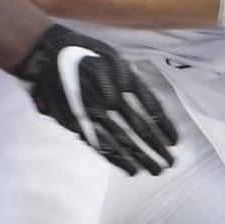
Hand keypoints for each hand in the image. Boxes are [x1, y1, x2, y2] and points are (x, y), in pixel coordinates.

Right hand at [13, 24, 176, 175]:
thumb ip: (132, 79)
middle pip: (140, 128)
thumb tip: (148, 105)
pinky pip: (101, 145)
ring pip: (122, 141)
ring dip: (141, 158)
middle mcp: (110, 97)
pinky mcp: (78, 123)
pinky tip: (131, 170)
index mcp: (123, 79)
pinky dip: (118, 159)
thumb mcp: (114, 57)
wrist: (49, 53)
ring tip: (156, 171)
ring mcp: (94, 112)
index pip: (151, 108)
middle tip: (170, 164)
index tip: (175, 143)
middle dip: (157, 148)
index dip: (164, 127)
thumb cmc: (86, 53)